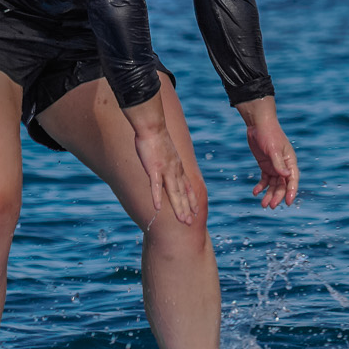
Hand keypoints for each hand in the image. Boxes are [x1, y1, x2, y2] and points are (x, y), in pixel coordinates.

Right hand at [125, 101, 196, 226]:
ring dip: (178, 208)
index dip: (191, 199)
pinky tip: (158, 208)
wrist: (152, 126)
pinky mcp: (154, 168)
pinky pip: (156, 185)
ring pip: (173, 193)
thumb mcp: (166, 151)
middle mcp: (175, 170)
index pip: (187, 186)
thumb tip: (165, 168)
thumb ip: (167, 162)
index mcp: (178, 166)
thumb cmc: (156, 137)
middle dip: (187, 209)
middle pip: (182, 193)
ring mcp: (165, 170)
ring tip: (182, 220)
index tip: (196, 210)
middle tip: (190, 223)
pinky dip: (157, 197)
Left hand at [234, 98, 298, 209]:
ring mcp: (274, 166)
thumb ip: (278, 163)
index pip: (293, 180)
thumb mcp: (273, 149)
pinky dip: (261, 186)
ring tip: (263, 204)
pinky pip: (264, 179)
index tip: (287, 203)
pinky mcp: (265, 165)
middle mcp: (284, 166)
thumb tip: (286, 176)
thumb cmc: (268, 134)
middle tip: (271, 206)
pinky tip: (255, 192)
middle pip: (282, 185)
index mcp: (290, 161)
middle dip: (277, 196)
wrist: (258, 124)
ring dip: (269, 194)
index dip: (291, 192)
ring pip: (273, 184)